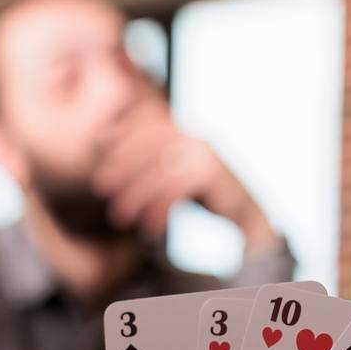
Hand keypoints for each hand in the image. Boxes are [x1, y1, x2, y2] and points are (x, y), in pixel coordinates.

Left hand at [93, 93, 279, 251]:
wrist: (251, 218)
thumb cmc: (208, 196)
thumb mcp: (176, 174)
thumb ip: (153, 163)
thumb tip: (110, 152)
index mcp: (186, 132)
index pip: (149, 120)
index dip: (122, 129)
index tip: (99, 144)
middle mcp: (196, 138)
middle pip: (150, 142)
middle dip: (122, 162)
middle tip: (101, 187)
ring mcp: (207, 155)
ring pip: (160, 168)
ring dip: (135, 193)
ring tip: (119, 216)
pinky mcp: (214, 175)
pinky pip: (176, 188)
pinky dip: (159, 210)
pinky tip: (149, 229)